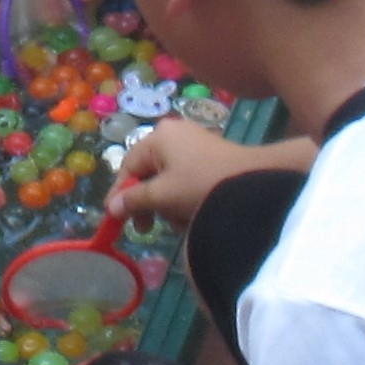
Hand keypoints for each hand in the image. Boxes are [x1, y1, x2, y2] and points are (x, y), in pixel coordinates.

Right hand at [107, 115, 250, 227]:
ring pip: (167, 181)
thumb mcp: (163, 195)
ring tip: (181, 222)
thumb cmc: (201, 185)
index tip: (115, 218)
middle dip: (149, 203)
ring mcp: (193, 145)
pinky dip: (185, 199)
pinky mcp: (209, 158)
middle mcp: (173, 135)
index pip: (128, 167)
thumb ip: (134, 200)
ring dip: (169, 206)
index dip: (120, 194)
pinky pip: (185, 180)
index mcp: (158, 137)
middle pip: (148, 174)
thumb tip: (111, 207)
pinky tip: (194, 214)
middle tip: (146, 228)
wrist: (254, 182)